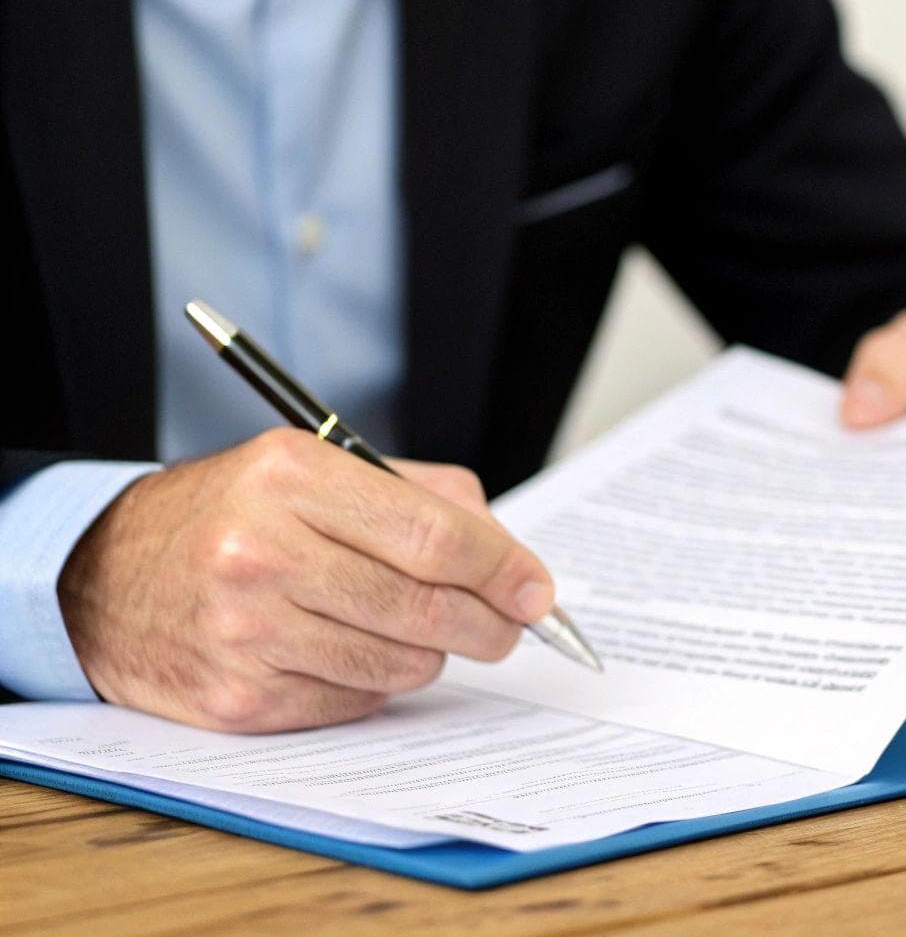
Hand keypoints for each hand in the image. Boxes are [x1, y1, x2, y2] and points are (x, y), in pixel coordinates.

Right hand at [57, 429, 554, 732]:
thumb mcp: (315, 469)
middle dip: (489, 624)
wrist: (102, 577)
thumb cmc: (232, 517)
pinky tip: (348, 652)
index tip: (537, 591)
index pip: (435, 535)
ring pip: (402, 664)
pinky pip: (356, 702)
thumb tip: (513, 560)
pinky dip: (373, 682)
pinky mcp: (239, 699)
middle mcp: (261, 552)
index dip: (503, 569)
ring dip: (430, 655)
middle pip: (428, 607)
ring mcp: (246, 632)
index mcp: (290, 476)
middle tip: (507, 627)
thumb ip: (422, 499)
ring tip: (413, 630)